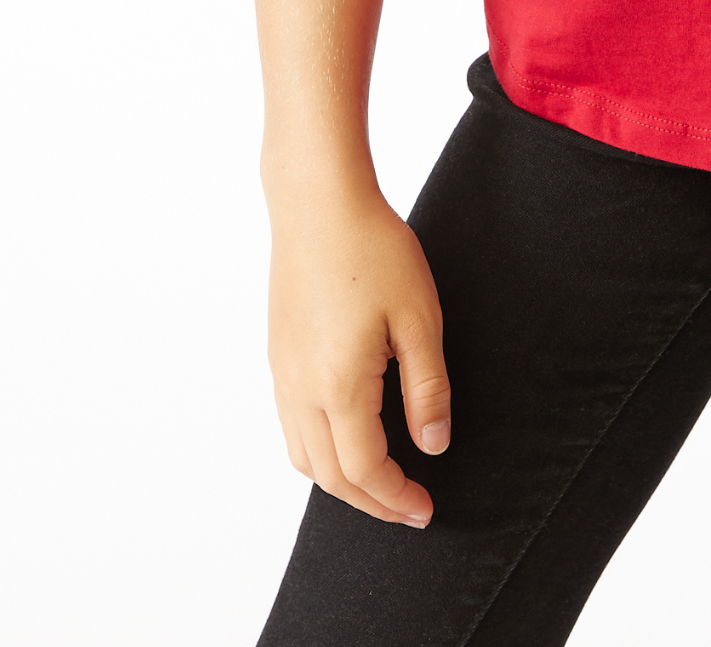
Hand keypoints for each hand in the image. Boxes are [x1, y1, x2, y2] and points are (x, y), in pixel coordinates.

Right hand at [267, 180, 451, 525]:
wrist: (319, 202)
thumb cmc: (373, 250)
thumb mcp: (418, 317)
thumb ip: (427, 389)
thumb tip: (432, 445)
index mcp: (337, 386)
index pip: (364, 470)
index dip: (396, 498)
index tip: (426, 509)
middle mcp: (300, 389)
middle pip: (329, 476)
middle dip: (370, 501)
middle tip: (409, 508)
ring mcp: (282, 373)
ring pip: (303, 457)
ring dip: (342, 481)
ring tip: (381, 481)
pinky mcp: (278, 354)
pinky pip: (292, 425)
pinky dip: (319, 451)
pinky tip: (348, 435)